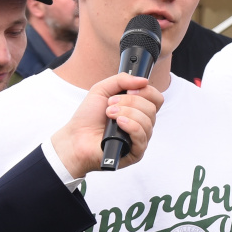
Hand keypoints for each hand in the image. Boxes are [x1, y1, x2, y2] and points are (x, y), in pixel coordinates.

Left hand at [49, 74, 163, 176]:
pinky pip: (142, 135)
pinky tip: (118, 123)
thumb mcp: (102, 90)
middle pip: (151, 108)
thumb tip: (144, 80)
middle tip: (111, 105)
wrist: (75, 138)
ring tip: (110, 115)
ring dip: (127, 113)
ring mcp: (140, 139)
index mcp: (137, 110)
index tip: (130, 90)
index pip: (156, 99)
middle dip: (130, 102)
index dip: (146, 91)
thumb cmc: (87, 118)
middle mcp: (141, 124)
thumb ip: (122, 80)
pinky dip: (131, 126)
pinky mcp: (136, 152)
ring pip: (148, 121)